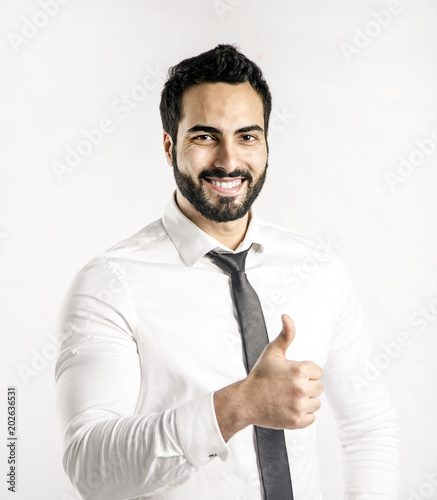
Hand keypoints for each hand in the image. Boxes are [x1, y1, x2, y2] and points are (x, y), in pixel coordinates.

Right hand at [214, 314, 322, 440]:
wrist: (246, 400)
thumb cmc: (260, 376)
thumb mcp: (272, 352)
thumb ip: (285, 334)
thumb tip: (287, 317)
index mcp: (300, 370)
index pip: (318, 372)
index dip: (306, 372)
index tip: (292, 375)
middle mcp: (302, 388)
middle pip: (318, 387)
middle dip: (306, 386)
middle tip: (289, 387)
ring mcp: (300, 406)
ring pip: (316, 403)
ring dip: (305, 401)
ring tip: (288, 397)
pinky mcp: (297, 421)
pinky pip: (311, 418)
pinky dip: (302, 415)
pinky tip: (289, 408)